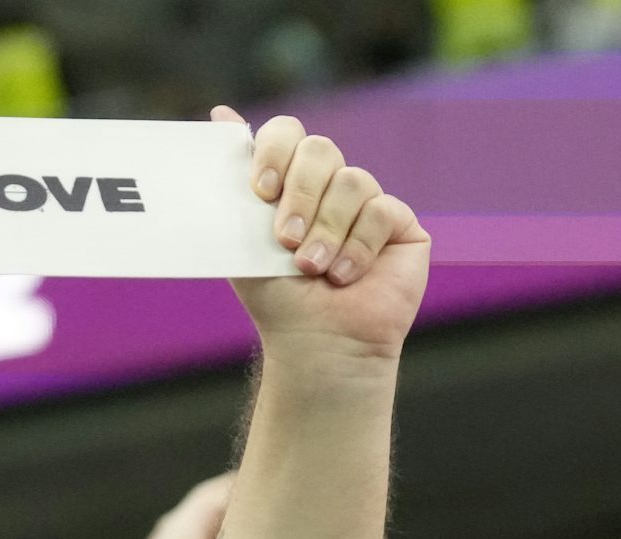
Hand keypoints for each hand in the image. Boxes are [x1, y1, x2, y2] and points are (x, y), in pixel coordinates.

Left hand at [214, 106, 429, 365]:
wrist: (317, 343)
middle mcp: (329, 187)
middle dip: (299, 195)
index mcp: (291, 183)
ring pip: (352, 181)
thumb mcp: (244, 241)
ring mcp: (367, 202)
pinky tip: (344, 276)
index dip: (275, 152)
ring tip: (313, 269)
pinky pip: (382, 210)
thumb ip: (234, 185)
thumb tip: (221, 113)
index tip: (261, 190)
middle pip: (320, 150)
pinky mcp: (399, 225)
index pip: (287, 134)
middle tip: (285, 239)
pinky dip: (357, 246)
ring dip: (326, 230)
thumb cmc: (277, 298)